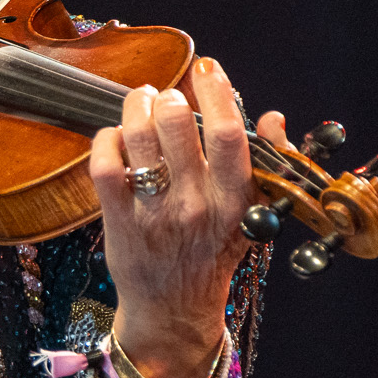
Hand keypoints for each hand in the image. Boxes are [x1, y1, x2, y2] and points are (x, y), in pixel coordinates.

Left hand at [89, 56, 288, 377]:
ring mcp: (154, 214)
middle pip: (177, 129)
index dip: (218, 92)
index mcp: (233, 202)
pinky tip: (115, 135)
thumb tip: (272, 116)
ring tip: (142, 101)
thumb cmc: (214, 253)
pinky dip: (106, 140)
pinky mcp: (119, 222)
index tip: (209, 67)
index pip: (229, 136)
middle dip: (170, 98)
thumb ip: (265, 164)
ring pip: (138, 140)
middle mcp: (195, 206)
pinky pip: (105, 167)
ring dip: (137, 108)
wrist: (175, 310)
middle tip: (167, 95)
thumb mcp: (252, 215)